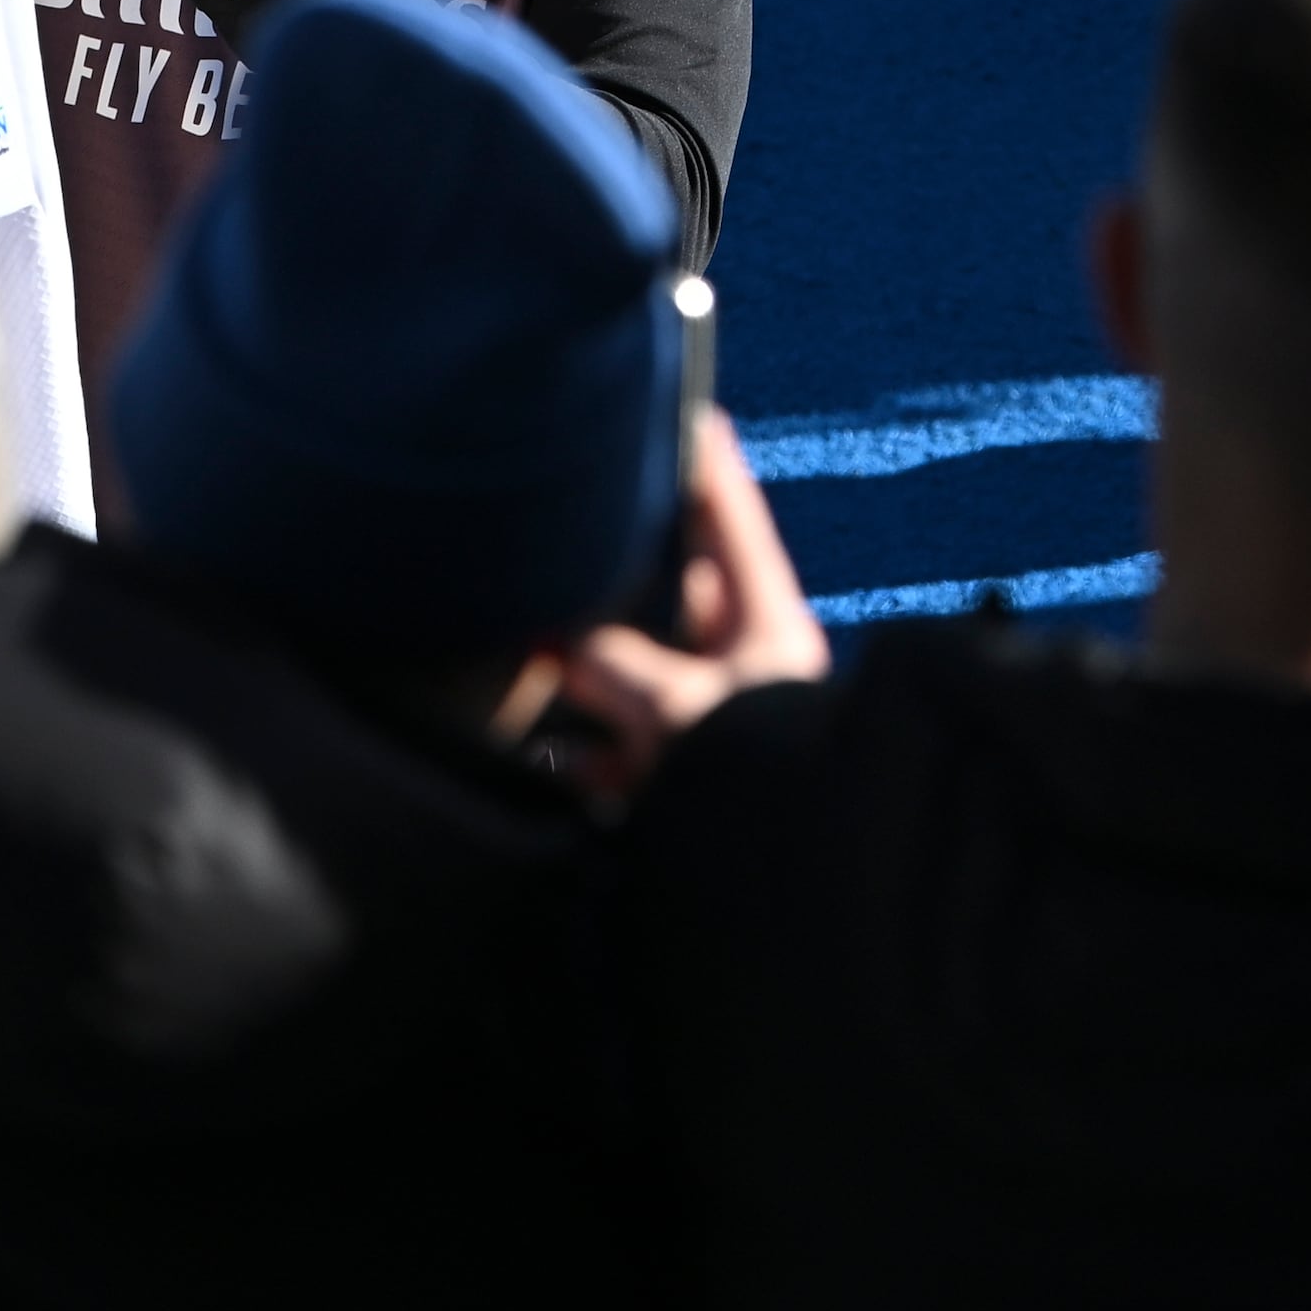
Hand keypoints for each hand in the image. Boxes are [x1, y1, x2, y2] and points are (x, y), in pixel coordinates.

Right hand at [553, 414, 829, 793]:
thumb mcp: (685, 717)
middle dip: (614, 555)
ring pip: (630, 661)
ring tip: (520, 607)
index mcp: (766, 625)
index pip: (728, 515)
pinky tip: (522, 725)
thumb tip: (552, 637)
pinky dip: (569, 734)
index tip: (666, 392)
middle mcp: (740, 664)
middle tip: (561, 504)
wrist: (790, 919)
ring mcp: (704, 721)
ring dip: (582, 650)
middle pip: (668, 584)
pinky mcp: (670, 782)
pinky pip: (610, 740)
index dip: (696, 453)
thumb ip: (614, 665)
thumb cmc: (765, 800)